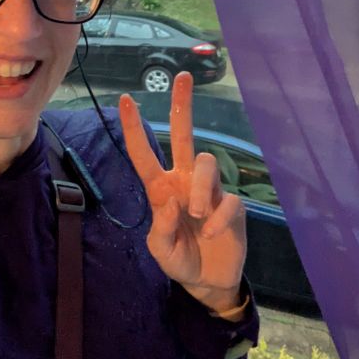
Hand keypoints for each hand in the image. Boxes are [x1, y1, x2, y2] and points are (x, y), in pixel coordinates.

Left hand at [119, 73, 246, 314]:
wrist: (207, 282)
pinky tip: (211, 234)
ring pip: (206, 162)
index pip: (144, 154)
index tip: (126, 100)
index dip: (134, 128)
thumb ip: (161, 229)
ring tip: (197, 213)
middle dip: (182, 105)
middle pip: (184, 135)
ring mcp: (210, 191)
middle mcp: (184, 181)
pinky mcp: (232, 205)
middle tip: (182, 76)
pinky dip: (217, 218)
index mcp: (161, 188)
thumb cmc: (179, 259)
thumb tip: (171, 202)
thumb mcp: (160, 251)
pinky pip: (228, 199)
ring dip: (200, 188)